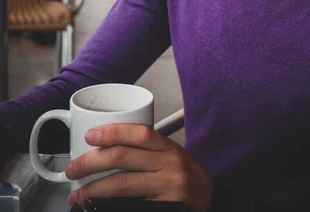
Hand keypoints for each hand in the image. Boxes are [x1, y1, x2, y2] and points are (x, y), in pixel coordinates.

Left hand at [65, 123, 212, 211]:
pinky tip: (97, 206)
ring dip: (93, 189)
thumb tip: (105, 148)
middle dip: (91, 162)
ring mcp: (168, 189)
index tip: (90, 135)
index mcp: (169, 147)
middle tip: (73, 168)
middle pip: (123, 158)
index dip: (112, 132)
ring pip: (122, 184)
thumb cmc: (184, 176)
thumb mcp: (170, 156)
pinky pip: (131, 205)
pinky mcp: (164, 208)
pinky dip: (110, 206)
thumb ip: (145, 150)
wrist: (209, 199)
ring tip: (78, 192)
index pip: (139, 133)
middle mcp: (169, 165)